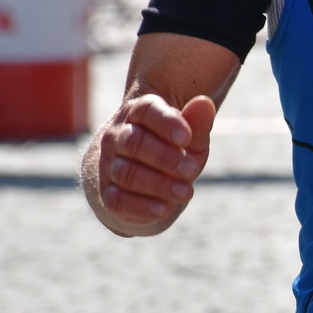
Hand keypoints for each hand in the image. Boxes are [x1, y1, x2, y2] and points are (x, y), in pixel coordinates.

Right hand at [94, 92, 216, 234]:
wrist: (141, 182)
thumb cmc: (171, 151)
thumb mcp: (188, 138)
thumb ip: (197, 123)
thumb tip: (205, 102)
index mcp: (137, 114)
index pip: (146, 111)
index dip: (165, 123)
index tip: (186, 138)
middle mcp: (117, 137)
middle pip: (135, 143)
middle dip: (166, 158)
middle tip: (193, 170)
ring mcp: (109, 165)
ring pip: (127, 173)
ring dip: (158, 184)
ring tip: (186, 192)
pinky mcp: (107, 194)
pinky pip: (118, 200)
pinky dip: (141, 206)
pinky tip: (164, 209)